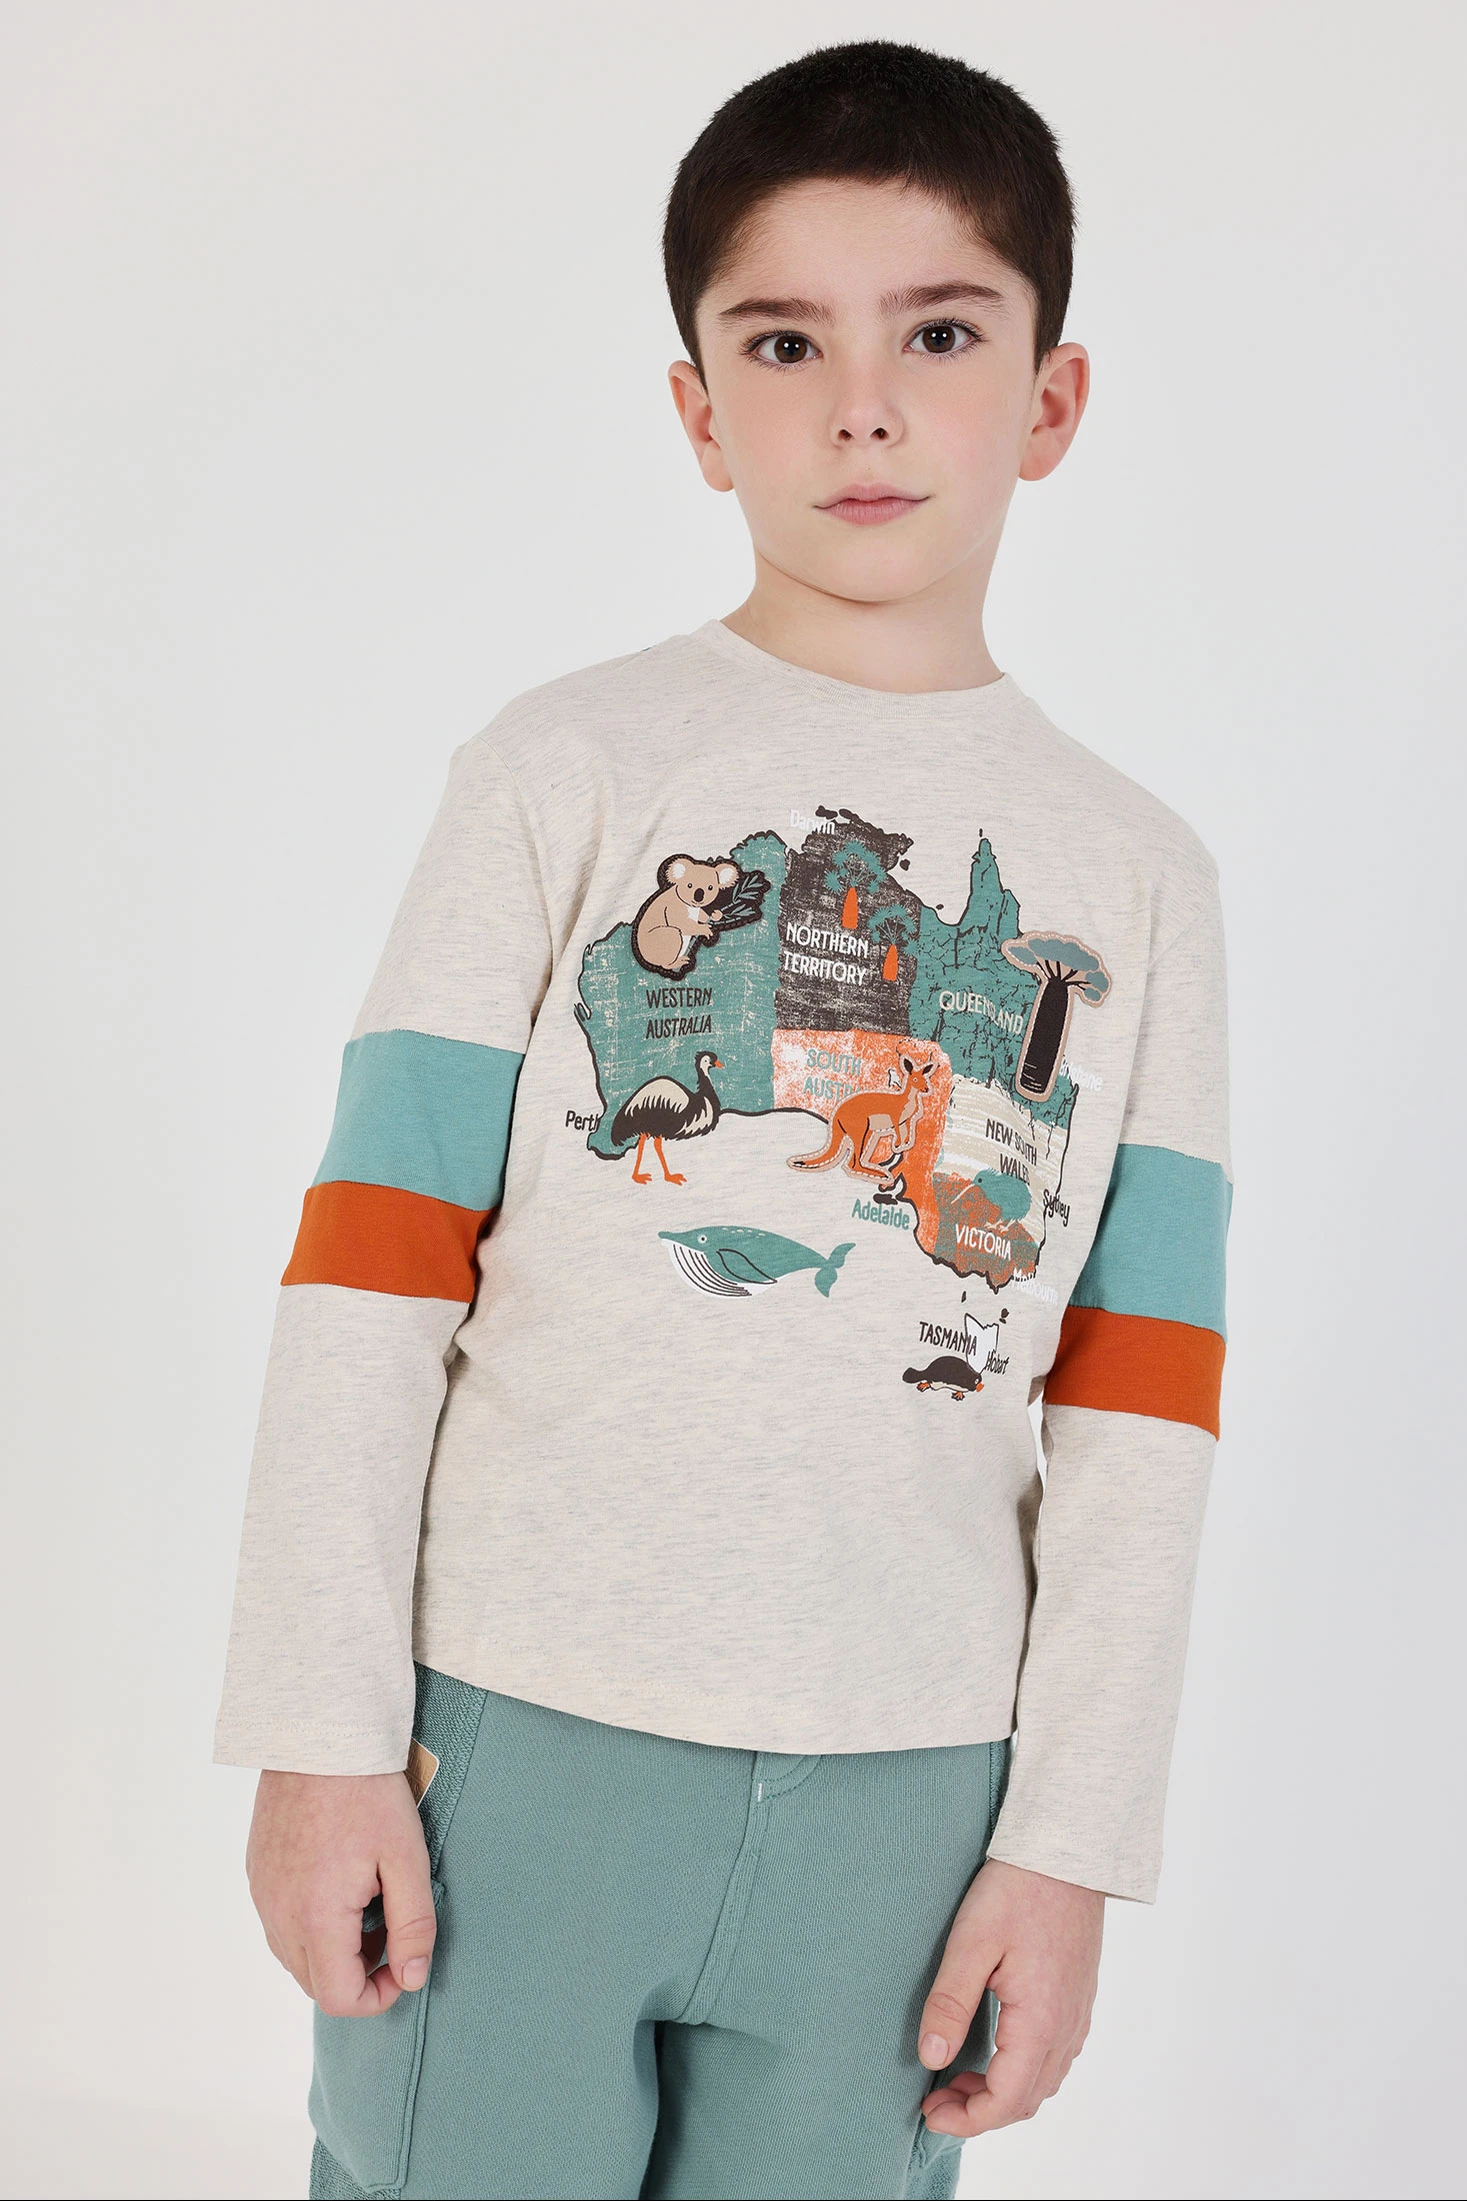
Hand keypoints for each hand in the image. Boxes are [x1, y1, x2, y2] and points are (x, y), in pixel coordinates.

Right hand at [246, 1770, 435, 2017]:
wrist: (319, 1735)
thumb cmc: (368, 1793)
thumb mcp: (406, 1858)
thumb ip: (413, 1926)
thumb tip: (411, 1979)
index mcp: (315, 1918)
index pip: (338, 1999)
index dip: (378, 1997)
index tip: (404, 1964)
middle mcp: (278, 1915)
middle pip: (315, 1983)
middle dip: (358, 1971)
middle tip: (391, 1925)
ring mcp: (262, 1893)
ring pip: (295, 1955)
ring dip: (333, 1948)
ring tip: (368, 1898)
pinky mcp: (256, 1872)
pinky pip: (280, 1922)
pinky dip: (311, 1921)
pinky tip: (340, 1878)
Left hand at [917, 1858, 1103, 2136]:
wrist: (1067, 1852)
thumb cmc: (1017, 1890)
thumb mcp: (971, 1943)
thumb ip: (950, 2003)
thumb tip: (930, 2059)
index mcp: (1041, 2022)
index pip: (1006, 2100)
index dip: (966, 2120)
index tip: (929, 2112)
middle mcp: (1067, 2028)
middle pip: (1026, 2100)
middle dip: (979, 2111)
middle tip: (935, 2096)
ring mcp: (1077, 2015)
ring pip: (1043, 2082)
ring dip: (1000, 2091)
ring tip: (956, 2075)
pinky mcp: (1078, 1998)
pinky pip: (1054, 2057)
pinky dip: (1021, 2071)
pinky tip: (992, 2049)